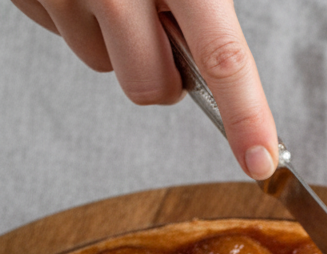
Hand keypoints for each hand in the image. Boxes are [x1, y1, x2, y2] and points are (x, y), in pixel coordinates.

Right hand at [10, 0, 277, 179]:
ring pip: (101, 62)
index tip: (260, 159)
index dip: (247, 117)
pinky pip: (61, 30)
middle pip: (151, 87)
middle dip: (164, 77)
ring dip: (113, 37)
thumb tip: (224, 62)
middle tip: (164, 33)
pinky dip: (75, 11)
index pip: (222, 59)